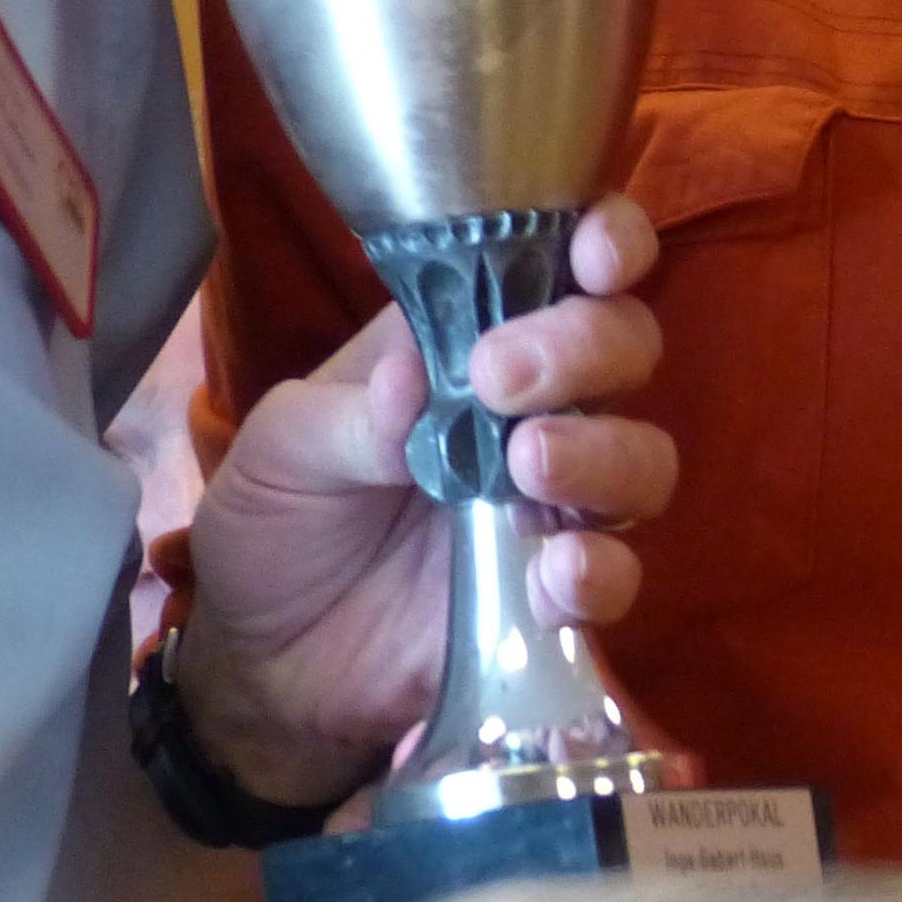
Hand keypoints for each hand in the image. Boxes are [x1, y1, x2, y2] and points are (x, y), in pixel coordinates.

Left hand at [168, 197, 673, 806]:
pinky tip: (553, 578)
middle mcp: (534, 408)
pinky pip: (618, 576)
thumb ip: (350, 415)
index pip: (568, 264)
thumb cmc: (274, 519)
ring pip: (642, 456)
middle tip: (501, 379)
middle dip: (584, 346)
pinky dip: (602, 570)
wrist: (259, 660)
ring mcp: (552, 502)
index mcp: (472, 338)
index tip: (594, 258)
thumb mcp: (281, 450)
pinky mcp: (552, 595)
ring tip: (528, 468)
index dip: (607, 242)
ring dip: (602, 452)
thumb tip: (412, 377)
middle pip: (625, 346)